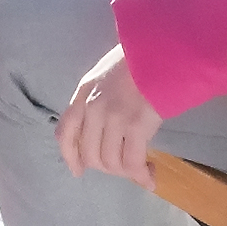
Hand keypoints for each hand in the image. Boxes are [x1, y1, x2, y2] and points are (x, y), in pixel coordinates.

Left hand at [55, 48, 163, 182]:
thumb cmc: (137, 59)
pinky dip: (141, 175)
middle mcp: (93, 108)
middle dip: (108, 168)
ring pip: (111, 162)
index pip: (65, 134)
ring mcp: (113, 117)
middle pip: (90, 155)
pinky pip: (132, 162)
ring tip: (141, 169)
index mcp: (83, 93)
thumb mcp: (104, 75)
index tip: (78, 171)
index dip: (70, 157)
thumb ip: (95, 98)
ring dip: (126, 173)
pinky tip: (150, 176)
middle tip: (125, 167)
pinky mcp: (136, 125)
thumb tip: (101, 130)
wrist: (160, 49)